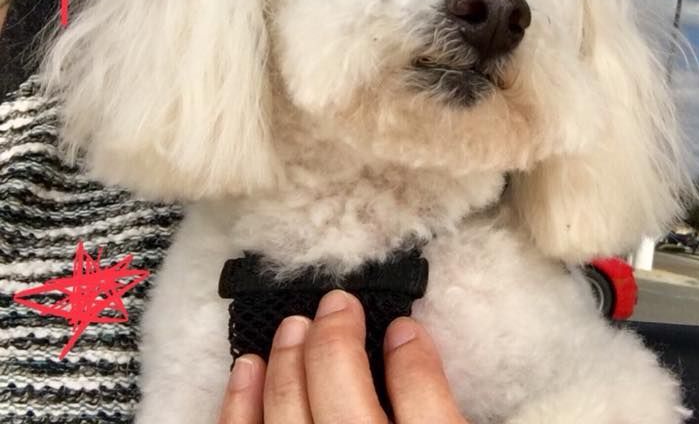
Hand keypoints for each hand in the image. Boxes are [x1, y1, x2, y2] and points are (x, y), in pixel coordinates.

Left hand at [217, 290, 468, 423]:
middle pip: (346, 401)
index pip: (424, 404)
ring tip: (295, 324)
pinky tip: (247, 368)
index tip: (405, 327)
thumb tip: (414, 342)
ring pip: (289, 416)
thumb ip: (442, 401)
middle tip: (340, 303)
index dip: (415, 360)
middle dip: (337, 342)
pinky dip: (239, 404)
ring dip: (289, 362)